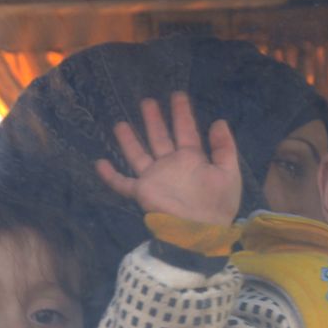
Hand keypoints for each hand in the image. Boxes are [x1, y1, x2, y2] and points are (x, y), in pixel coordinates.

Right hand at [96, 93, 241, 225]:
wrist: (200, 232)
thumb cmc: (217, 204)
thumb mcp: (228, 173)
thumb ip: (224, 147)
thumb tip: (219, 121)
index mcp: (193, 159)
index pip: (186, 131)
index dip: (182, 113)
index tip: (177, 95)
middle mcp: (171, 165)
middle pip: (160, 137)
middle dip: (154, 120)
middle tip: (147, 101)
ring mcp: (155, 178)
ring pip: (139, 154)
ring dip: (130, 139)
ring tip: (120, 122)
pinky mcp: (142, 193)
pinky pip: (123, 183)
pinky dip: (110, 175)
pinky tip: (99, 162)